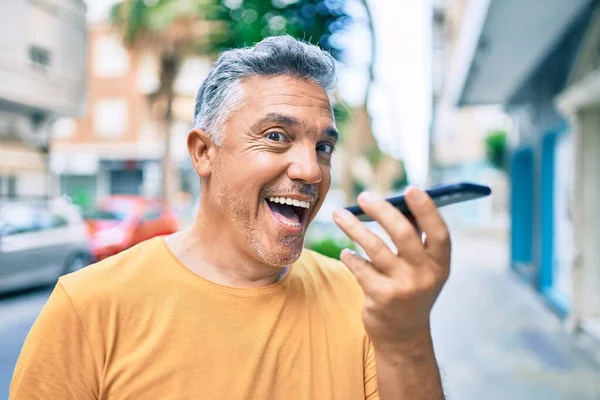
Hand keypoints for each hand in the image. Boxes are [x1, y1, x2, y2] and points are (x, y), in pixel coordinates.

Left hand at [332, 187, 450, 348]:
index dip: (427, 210)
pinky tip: (346, 253)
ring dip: (354, 228)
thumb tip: (398, 199)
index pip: (439, 233)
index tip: (411, 189)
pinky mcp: (381, 298)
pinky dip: (350, 257)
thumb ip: (415, 236)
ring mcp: (403, 288)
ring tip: (338, 214)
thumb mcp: (421, 266)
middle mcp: (425, 276)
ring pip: (375, 248)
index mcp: (440, 264)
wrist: (403, 334)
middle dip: (382, 211)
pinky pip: (360, 268)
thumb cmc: (410, 287)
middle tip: (364, 196)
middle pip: (404, 234)